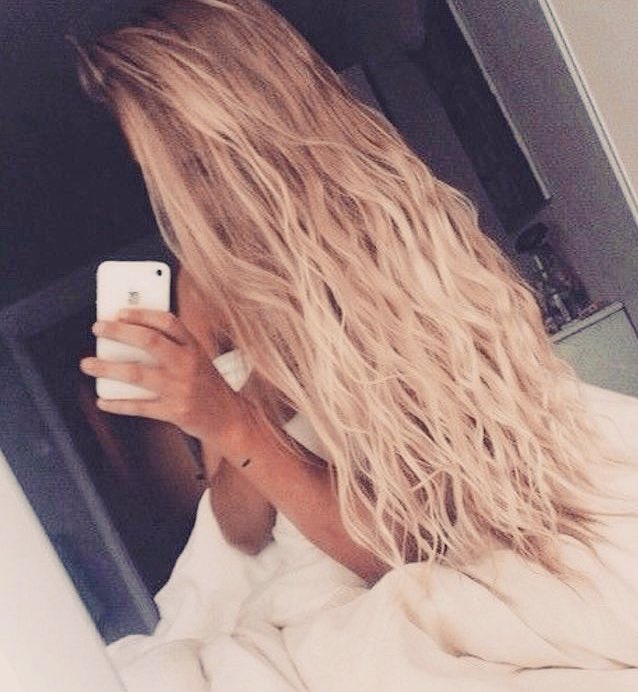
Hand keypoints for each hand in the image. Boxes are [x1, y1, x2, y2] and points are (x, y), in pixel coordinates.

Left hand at [79, 308, 254, 458]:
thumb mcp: (197, 359)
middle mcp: (188, 364)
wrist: (229, 418)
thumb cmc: (206, 385)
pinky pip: (139, 406)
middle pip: (149, 341)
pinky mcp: (174, 412)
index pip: (168, 322)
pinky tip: (103, 400)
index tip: (120, 312)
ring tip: (87, 363)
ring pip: (137, 374)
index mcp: (195, 347)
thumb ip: (171, 347)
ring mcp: (181, 388)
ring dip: (107, 368)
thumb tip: (127, 337)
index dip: (142, 314)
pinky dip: (117, 404)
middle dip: (119, 333)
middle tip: (98, 328)